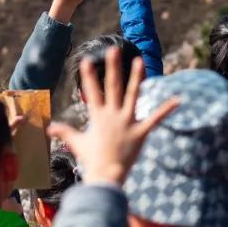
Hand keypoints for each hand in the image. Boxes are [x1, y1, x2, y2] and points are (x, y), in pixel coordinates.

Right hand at [49, 47, 178, 186]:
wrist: (106, 176)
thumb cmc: (91, 160)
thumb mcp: (76, 143)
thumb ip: (64, 132)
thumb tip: (50, 128)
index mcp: (98, 116)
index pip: (92, 92)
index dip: (88, 76)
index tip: (86, 60)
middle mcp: (112, 115)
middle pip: (113, 86)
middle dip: (113, 67)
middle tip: (114, 50)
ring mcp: (127, 122)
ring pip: (133, 95)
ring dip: (136, 77)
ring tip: (140, 60)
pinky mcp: (141, 132)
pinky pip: (155, 118)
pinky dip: (166, 109)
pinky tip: (177, 99)